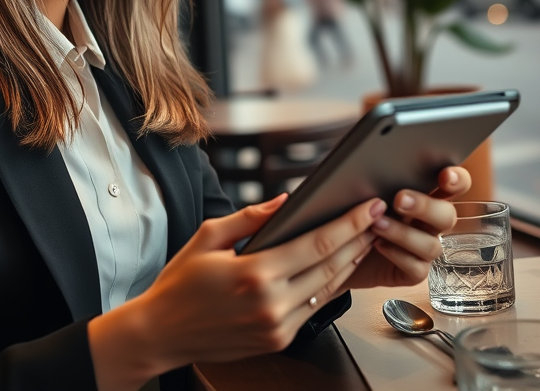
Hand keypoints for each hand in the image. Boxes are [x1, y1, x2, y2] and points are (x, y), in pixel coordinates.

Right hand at [88, 195, 382, 390]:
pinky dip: (330, 285)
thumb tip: (286, 200)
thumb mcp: (208, 237)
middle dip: (358, 239)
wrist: (162, 332)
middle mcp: (271, 303)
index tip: (368, 207)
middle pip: (331, 266)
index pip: (316, 243)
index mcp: (254, 274)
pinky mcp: (278, 339)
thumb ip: (250, 217)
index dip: (349, 223)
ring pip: (328, 289)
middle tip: (376, 218)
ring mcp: (277, 326)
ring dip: (350, 262)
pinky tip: (338, 267)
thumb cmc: (180, 284)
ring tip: (364, 238)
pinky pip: (315, 308)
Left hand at [345, 166, 470, 289]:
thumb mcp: (364, 193)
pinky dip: (397, 255)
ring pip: (431, 244)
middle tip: (400, 200)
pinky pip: (417, 268)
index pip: (455, 185)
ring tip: (376, 224)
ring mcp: (424, 249)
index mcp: (425, 197)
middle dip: (426, 207)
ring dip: (403, 233)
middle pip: (448, 215)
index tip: (444, 175)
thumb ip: (378, 180)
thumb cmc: (355, 214)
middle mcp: (430, 223)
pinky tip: (378, 245)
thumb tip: (371, 164)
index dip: (457, 180)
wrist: (338, 252)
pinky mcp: (414, 272)